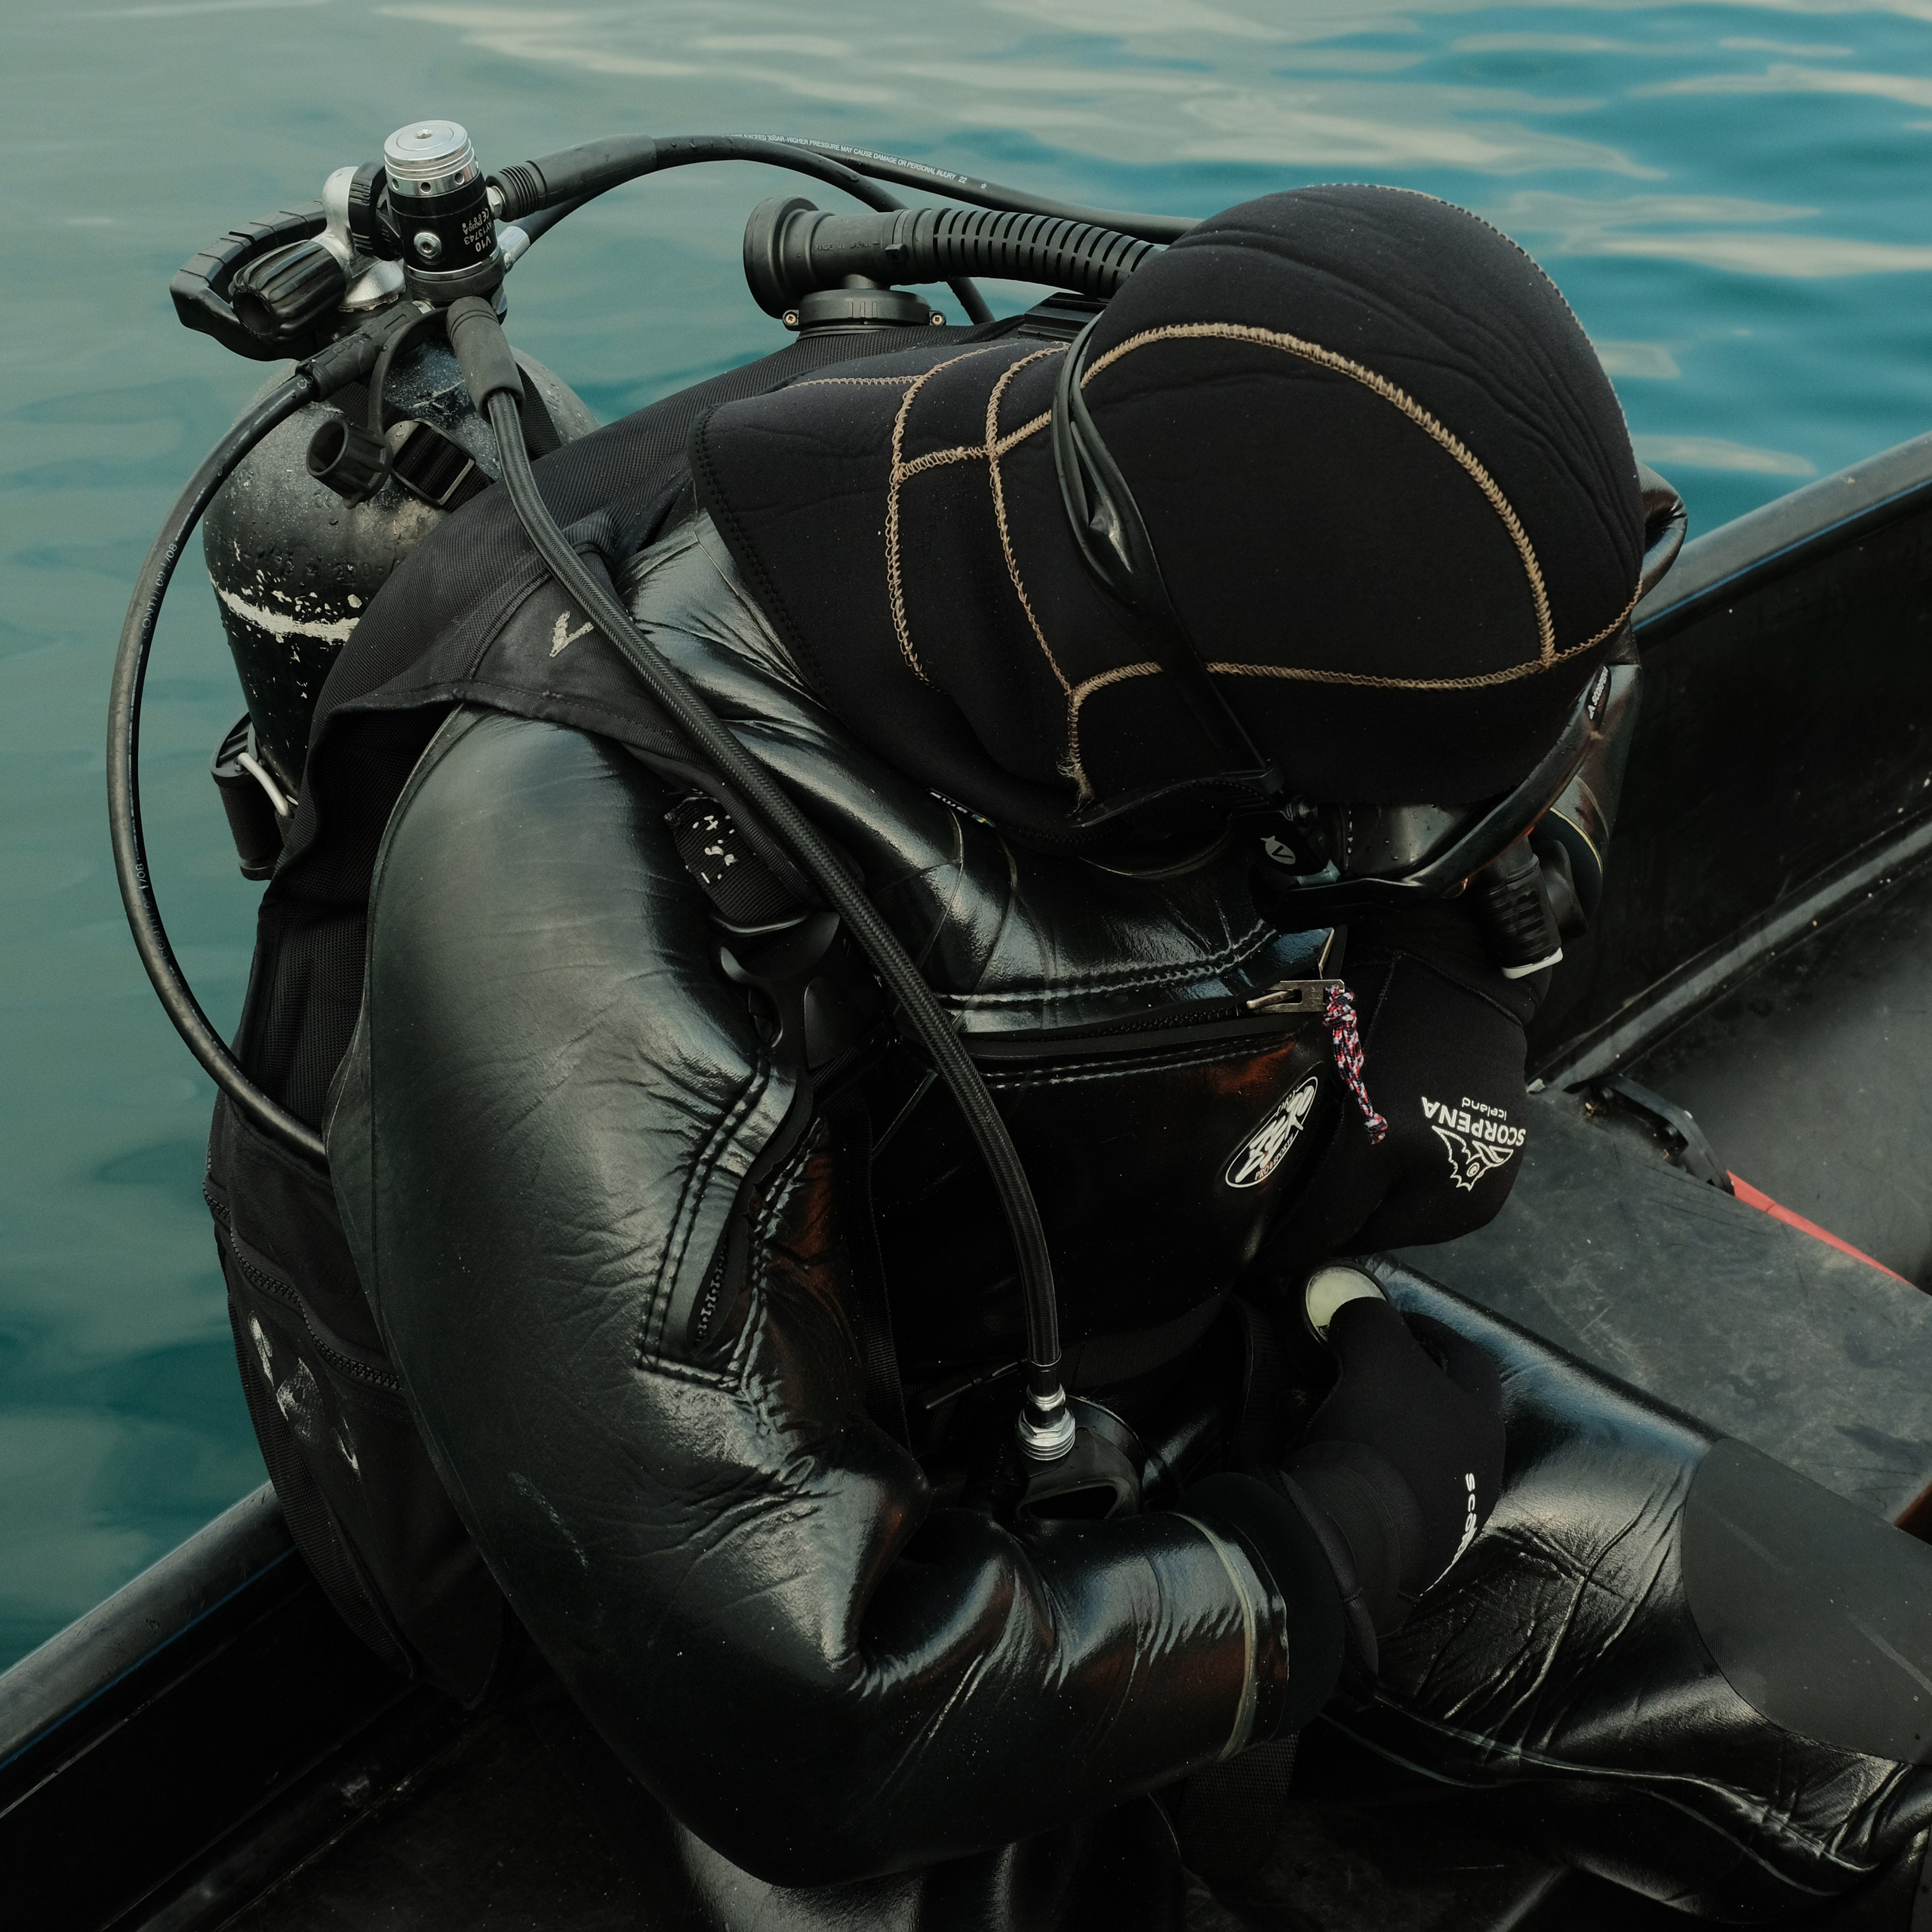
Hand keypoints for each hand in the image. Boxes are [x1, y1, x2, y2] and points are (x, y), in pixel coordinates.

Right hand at [1278, 1294, 1503, 1667]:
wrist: (1348, 1534)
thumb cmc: (1378, 1431)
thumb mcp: (1374, 1348)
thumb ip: (1372, 1317)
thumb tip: (1360, 1313)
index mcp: (1482, 1424)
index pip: (1467, 1358)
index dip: (1430, 1328)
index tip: (1392, 1319)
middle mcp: (1476, 1473)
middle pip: (1432, 1406)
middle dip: (1389, 1380)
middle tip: (1350, 1364)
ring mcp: (1444, 1516)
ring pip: (1401, 1447)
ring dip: (1362, 1420)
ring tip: (1318, 1406)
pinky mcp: (1407, 1546)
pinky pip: (1378, 1485)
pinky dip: (1350, 1460)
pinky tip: (1316, 1450)